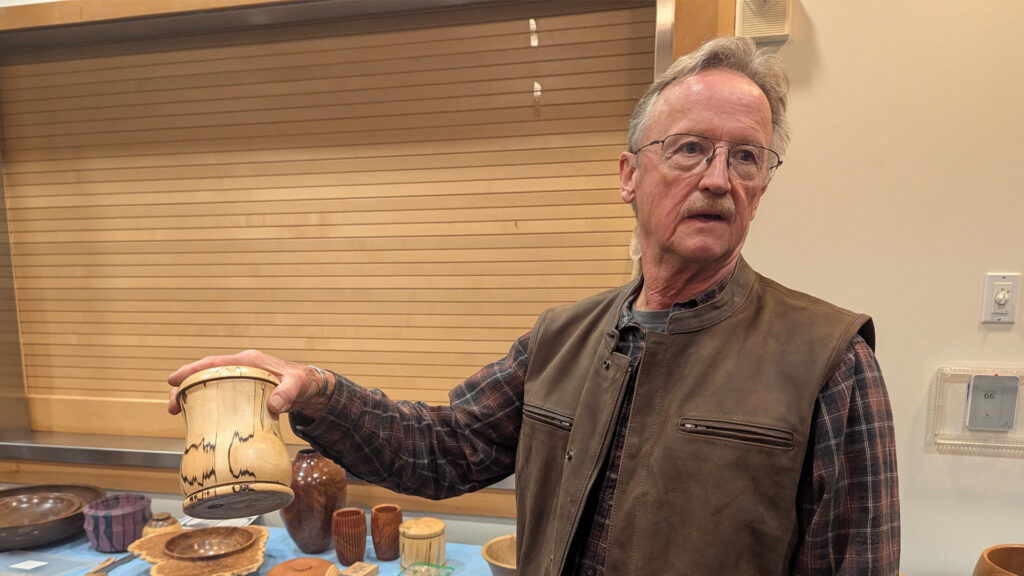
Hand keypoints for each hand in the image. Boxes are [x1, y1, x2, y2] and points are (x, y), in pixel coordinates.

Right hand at [166, 349, 331, 415]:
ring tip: (176, 411)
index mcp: (249, 361)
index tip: (174, 379)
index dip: (193, 369)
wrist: (309, 388)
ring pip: (209, 385)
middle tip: (171, 404)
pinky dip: (206, 403)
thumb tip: (275, 404)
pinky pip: (219, 395)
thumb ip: (288, 392)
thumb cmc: (302, 382)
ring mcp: (240, 380)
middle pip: (206, 373)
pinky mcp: (242, 393)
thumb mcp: (297, 385)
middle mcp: (241, 368)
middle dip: (185, 385)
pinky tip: (196, 417)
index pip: (216, 362)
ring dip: (191, 395)